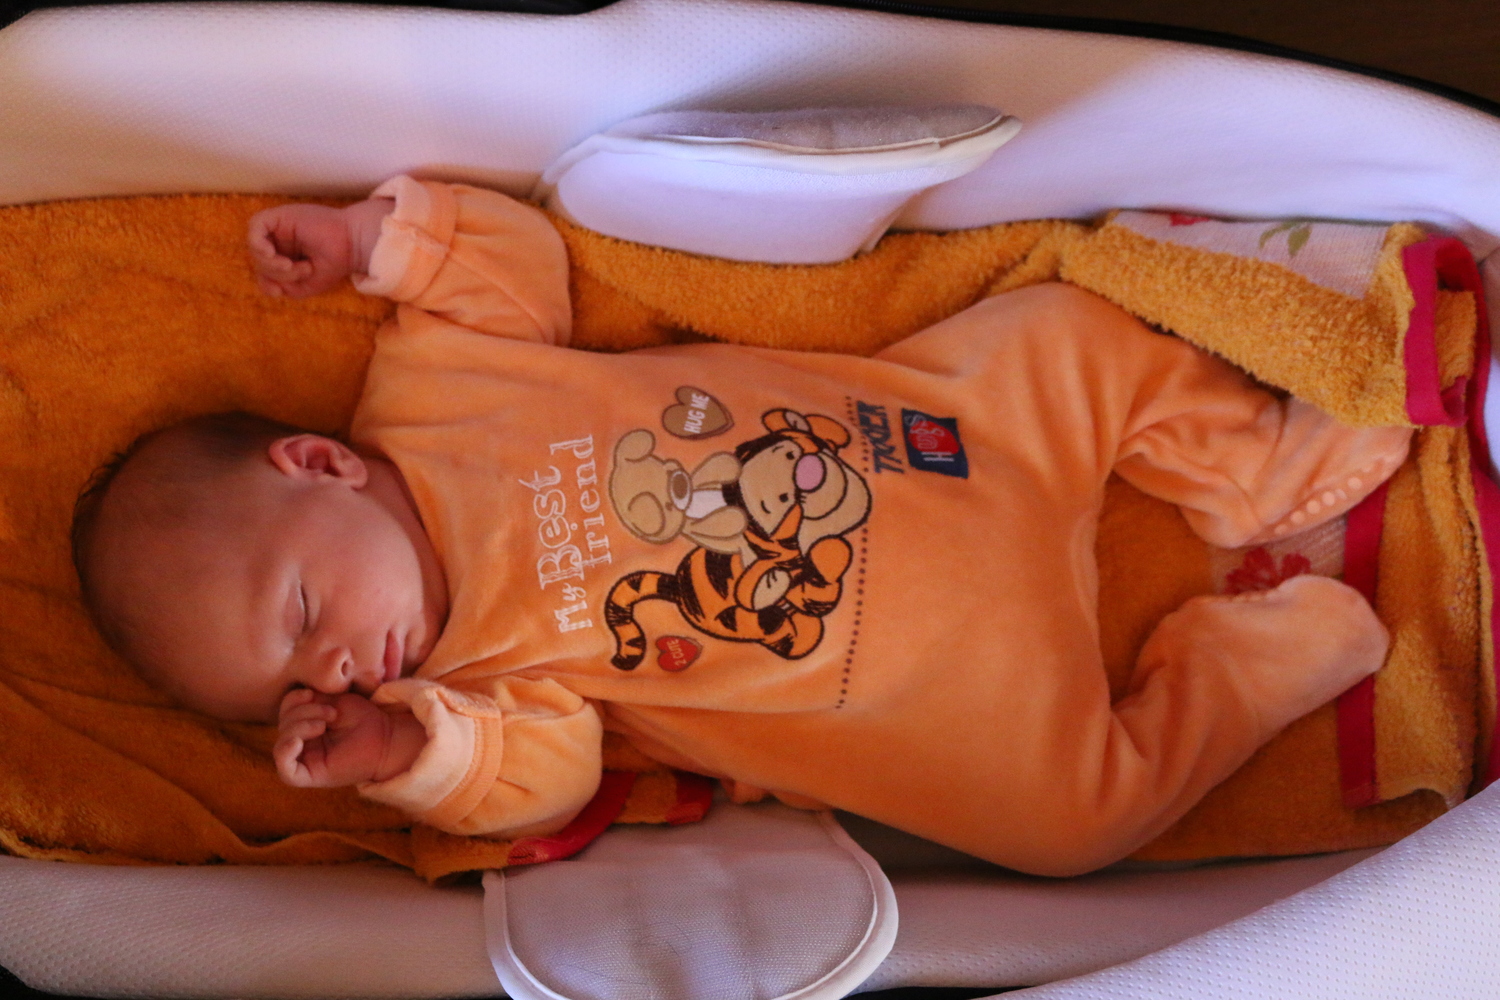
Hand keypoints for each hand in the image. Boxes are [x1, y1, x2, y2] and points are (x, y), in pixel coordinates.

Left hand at [248, 203, 357, 297]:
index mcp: (284, 256)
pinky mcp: (277, 216)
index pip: (262, 273)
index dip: (270, 285)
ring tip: (293, 265)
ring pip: (254, 249)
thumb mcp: (303, 286)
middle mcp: (278, 241)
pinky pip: (254, 230)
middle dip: (276, 275)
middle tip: (301, 271)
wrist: (352, 245)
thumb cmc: (333, 264)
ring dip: (272, 265)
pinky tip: (274, 255)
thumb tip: (263, 279)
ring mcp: (277, 228)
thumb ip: (279, 287)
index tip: (287, 289)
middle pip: (257, 262)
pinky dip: (260, 247)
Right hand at [274, 689, 417, 787]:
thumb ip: (311, 701)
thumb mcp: (333, 702)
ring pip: (282, 745)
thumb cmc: (363, 719)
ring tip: (326, 723)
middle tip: (331, 714)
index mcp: (305, 727)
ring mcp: (305, 761)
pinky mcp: (311, 777)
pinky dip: (285, 754)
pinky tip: (296, 742)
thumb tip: (295, 699)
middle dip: (303, 712)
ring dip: (300, 727)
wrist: (386, 737)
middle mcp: (302, 745)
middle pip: (283, 727)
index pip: (284, 713)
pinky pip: (287, 773)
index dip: (292, 700)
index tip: (312, 693)